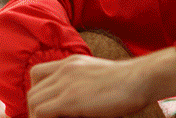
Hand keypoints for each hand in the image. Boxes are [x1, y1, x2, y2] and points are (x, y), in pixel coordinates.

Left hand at [27, 47, 175, 117]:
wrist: (142, 78)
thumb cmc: (131, 82)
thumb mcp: (101, 76)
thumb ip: (85, 84)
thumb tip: (80, 102)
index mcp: (72, 63)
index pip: (38, 74)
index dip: (38, 93)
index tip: (45, 108)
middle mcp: (65, 69)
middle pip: (33, 91)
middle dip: (35, 109)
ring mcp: (66, 83)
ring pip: (33, 101)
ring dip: (38, 116)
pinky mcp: (70, 99)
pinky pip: (41, 113)